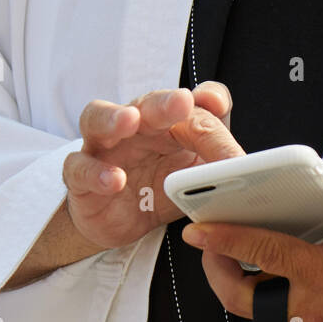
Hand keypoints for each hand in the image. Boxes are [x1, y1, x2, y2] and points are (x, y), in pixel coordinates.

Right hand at [62, 82, 243, 249]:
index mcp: (167, 122)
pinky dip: (96, 172)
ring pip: (99, 119)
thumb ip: (216, 156)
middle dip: (162, 102)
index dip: (206, 102)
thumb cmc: (158, 186)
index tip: (216, 104)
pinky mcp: (81, 176)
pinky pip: (81, 169)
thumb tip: (241, 156)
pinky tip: (114, 180)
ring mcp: (103, 147)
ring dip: (114, 118)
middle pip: (146, 103)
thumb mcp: (194, 174)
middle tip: (181, 103)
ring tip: (129, 121)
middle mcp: (134, 126)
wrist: (119, 219)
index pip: (191, 106)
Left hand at [181, 163, 322, 321]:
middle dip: (216, 271)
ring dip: (245, 291)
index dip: (225, 240)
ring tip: (244, 267)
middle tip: (210, 250)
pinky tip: (279, 293)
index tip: (198, 231)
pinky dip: (272, 310)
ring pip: (256, 316)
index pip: (264, 252)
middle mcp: (310, 311)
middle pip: (240, 295)